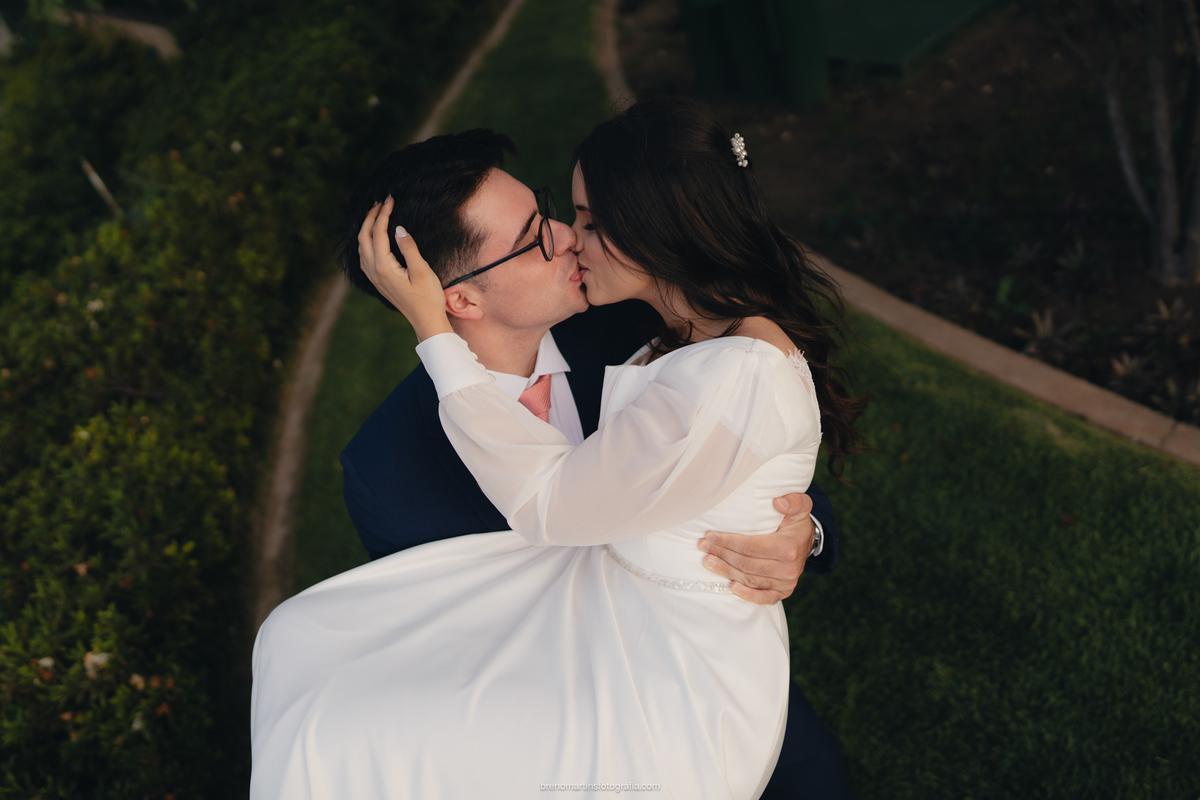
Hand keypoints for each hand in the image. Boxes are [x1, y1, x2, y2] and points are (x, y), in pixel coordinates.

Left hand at [357, 197, 452, 340]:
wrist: (425, 321)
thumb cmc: (428, 297)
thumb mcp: (422, 271)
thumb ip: (409, 248)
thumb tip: (399, 228)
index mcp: (383, 267)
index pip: (378, 233)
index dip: (383, 214)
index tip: (390, 199)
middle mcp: (374, 271)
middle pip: (364, 237)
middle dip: (370, 217)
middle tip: (381, 202)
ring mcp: (373, 277)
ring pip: (361, 246)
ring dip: (367, 228)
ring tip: (377, 214)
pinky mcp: (377, 281)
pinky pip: (364, 256)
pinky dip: (367, 240)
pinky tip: (374, 237)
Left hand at [698, 492, 813, 604]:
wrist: (807, 543)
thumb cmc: (797, 522)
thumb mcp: (801, 507)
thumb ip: (793, 501)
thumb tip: (778, 502)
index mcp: (788, 548)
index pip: (751, 547)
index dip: (728, 542)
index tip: (710, 535)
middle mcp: (788, 569)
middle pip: (746, 564)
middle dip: (722, 554)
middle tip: (704, 547)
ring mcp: (786, 583)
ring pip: (750, 579)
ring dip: (726, 571)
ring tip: (708, 562)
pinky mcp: (783, 592)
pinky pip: (764, 598)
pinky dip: (747, 595)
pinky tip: (731, 587)